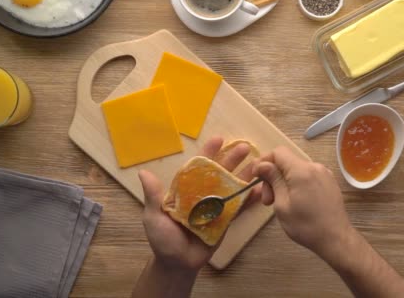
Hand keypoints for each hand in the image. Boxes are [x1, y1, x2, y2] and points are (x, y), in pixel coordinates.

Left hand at [139, 136, 257, 273]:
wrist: (177, 264)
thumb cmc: (162, 239)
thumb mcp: (154, 215)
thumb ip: (153, 195)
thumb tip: (143, 172)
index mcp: (186, 190)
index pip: (198, 167)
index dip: (208, 153)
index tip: (218, 139)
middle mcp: (202, 195)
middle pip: (219, 173)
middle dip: (232, 160)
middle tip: (244, 147)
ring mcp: (215, 208)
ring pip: (231, 187)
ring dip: (245, 175)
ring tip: (259, 164)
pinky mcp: (225, 221)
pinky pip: (238, 208)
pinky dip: (249, 200)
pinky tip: (260, 190)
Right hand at [253, 146, 352, 258]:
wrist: (336, 239)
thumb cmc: (306, 225)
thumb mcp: (282, 204)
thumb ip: (273, 180)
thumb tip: (262, 164)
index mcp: (301, 170)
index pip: (278, 152)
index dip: (264, 161)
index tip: (256, 177)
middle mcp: (314, 166)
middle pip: (287, 161)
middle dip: (273, 176)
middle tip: (267, 200)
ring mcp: (324, 173)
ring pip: (296, 169)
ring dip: (284, 181)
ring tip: (280, 202)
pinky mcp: (329, 182)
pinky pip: (307, 176)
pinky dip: (296, 183)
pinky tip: (295, 201)